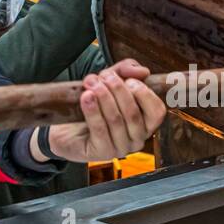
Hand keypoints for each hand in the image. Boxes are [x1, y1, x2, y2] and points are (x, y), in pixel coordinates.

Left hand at [42, 59, 164, 161]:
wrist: (66, 125)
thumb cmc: (93, 104)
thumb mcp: (110, 81)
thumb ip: (127, 71)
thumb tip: (143, 71)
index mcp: (145, 124)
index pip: (157, 112)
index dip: (145, 94)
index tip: (129, 80)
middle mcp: (136, 139)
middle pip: (134, 114)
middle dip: (118, 90)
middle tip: (104, 76)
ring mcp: (119, 148)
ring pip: (116, 120)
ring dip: (104, 97)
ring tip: (92, 83)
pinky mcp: (101, 153)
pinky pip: (100, 129)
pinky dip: (93, 110)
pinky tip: (86, 97)